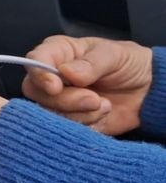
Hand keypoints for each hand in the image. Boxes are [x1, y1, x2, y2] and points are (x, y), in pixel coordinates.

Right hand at [22, 35, 152, 135]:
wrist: (149, 91)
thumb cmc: (129, 64)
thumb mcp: (114, 55)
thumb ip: (91, 63)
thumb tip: (66, 72)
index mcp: (58, 53)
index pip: (34, 62)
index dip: (40, 75)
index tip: (55, 87)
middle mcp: (52, 77)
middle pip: (36, 92)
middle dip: (65, 100)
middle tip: (94, 98)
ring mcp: (59, 101)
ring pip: (50, 114)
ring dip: (81, 113)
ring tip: (105, 104)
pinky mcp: (69, 120)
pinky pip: (65, 129)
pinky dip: (87, 125)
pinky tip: (102, 114)